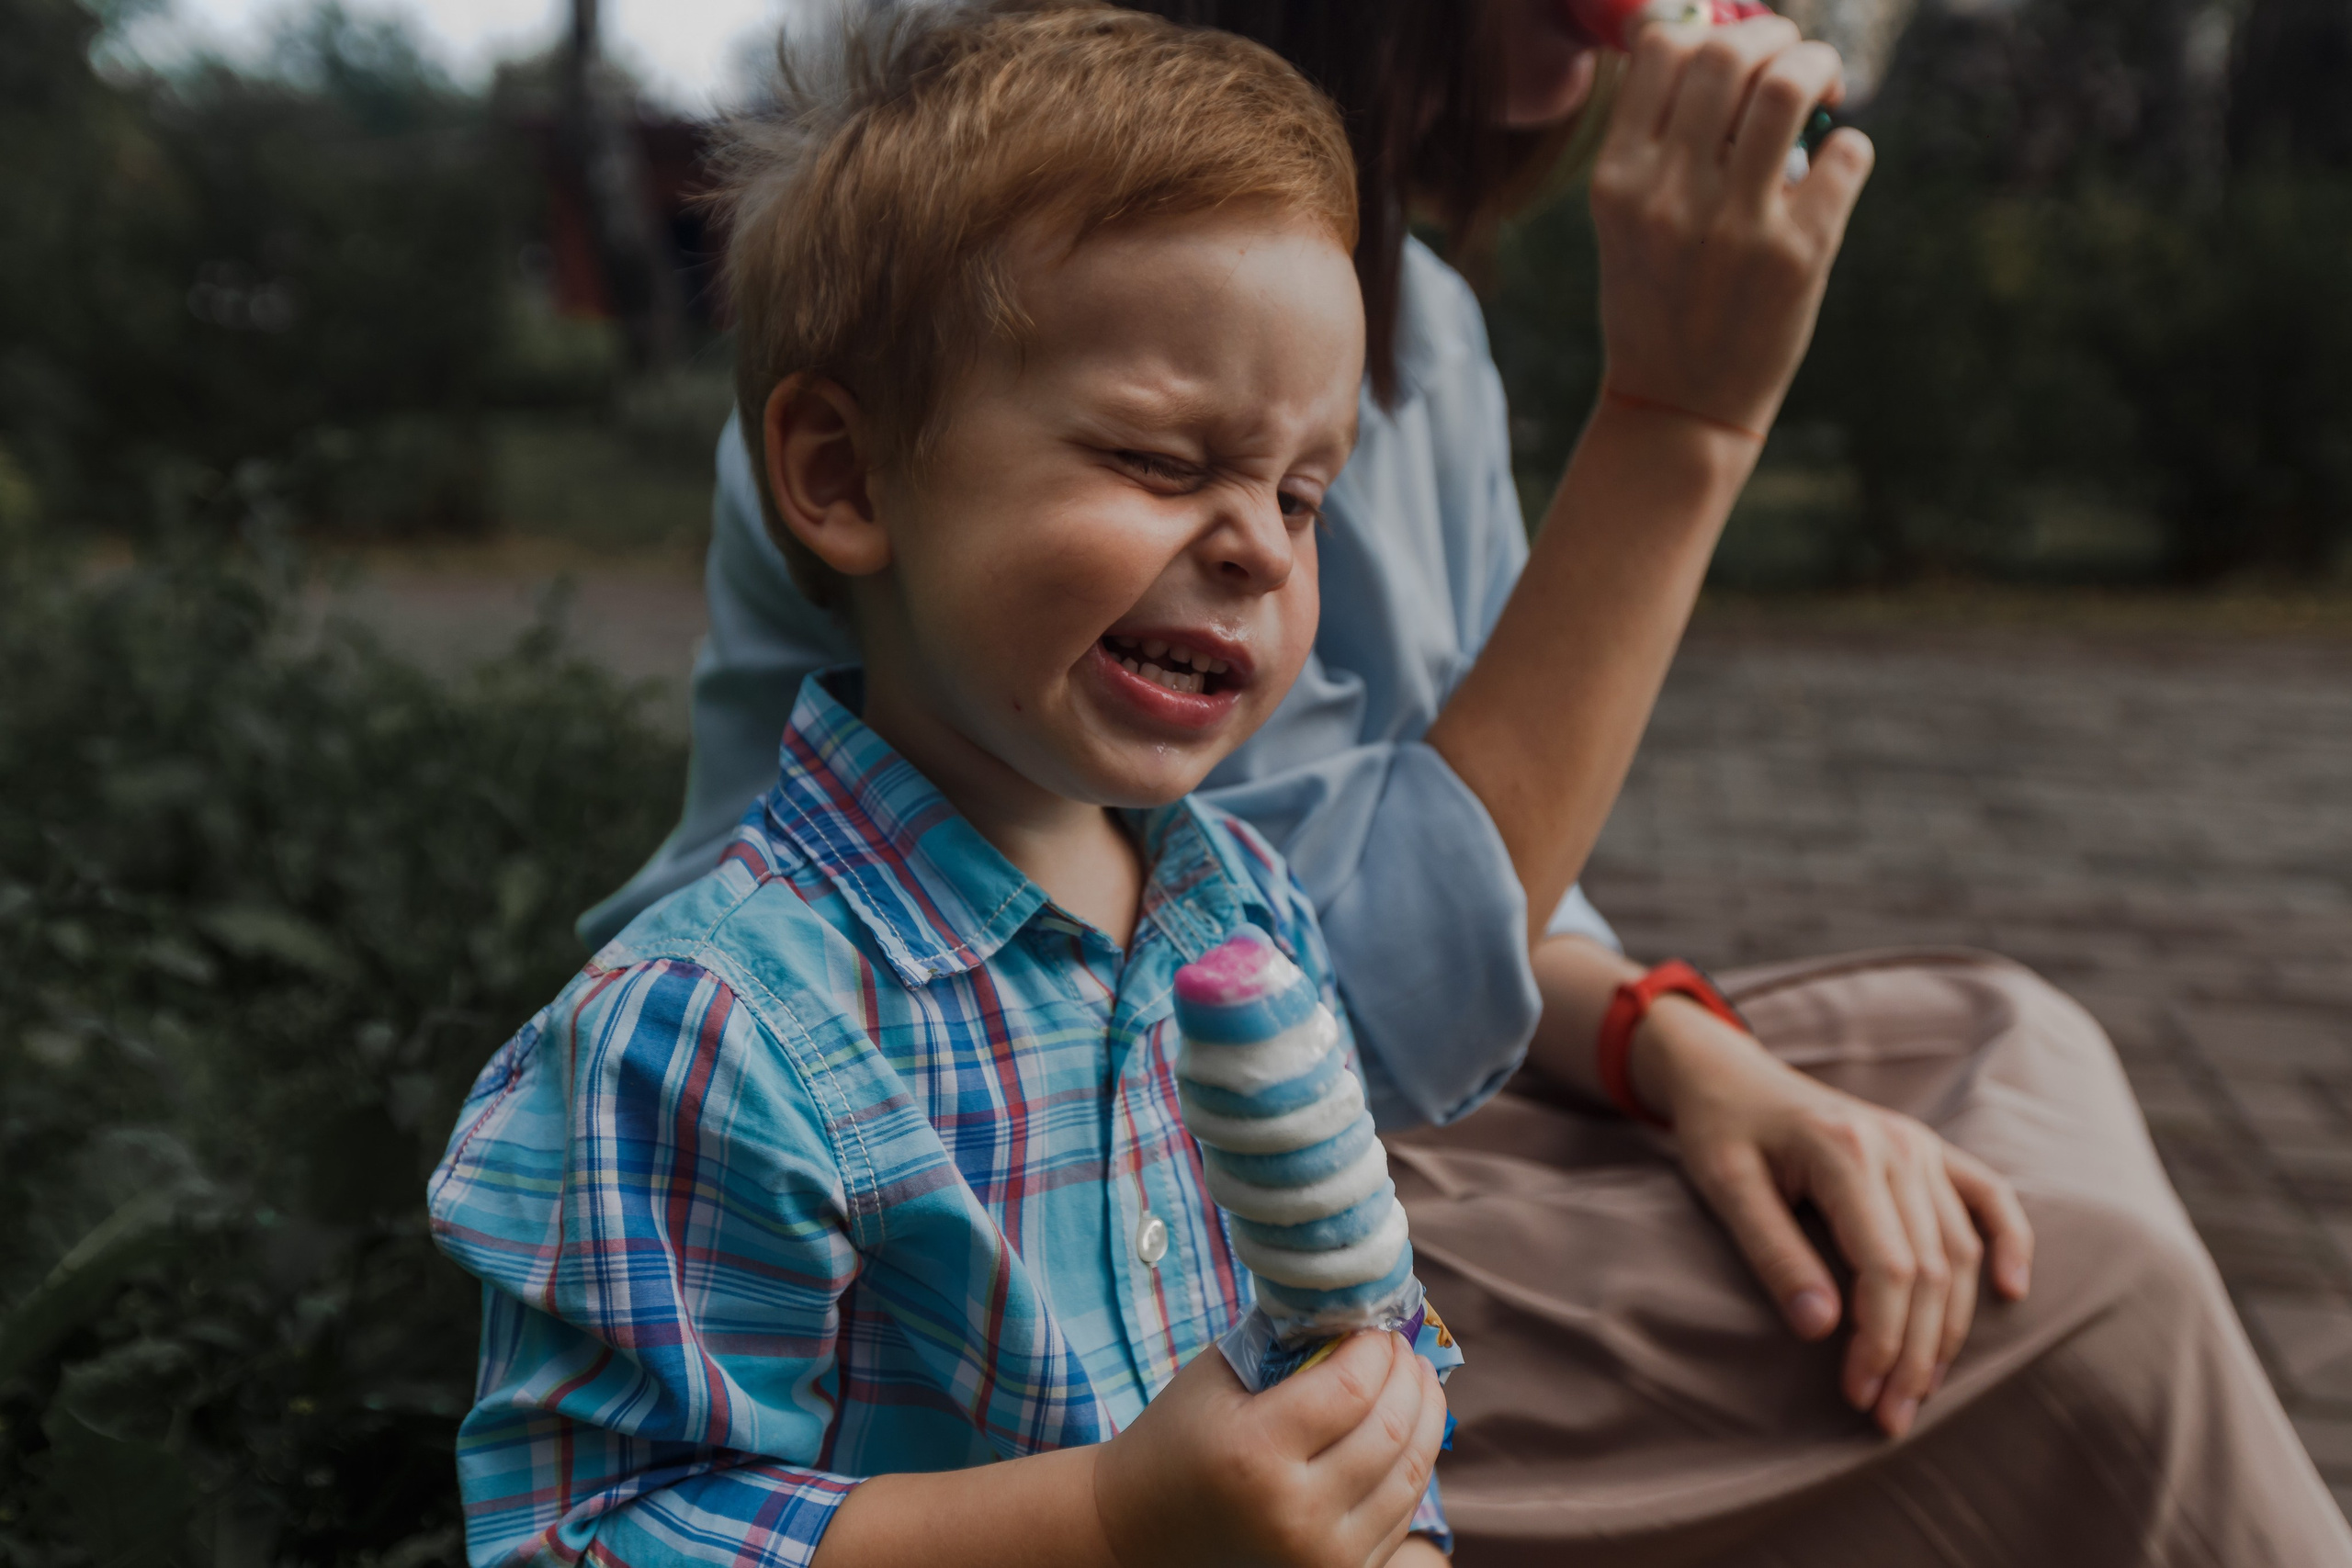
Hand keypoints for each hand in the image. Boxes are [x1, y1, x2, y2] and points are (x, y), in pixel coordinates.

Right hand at [1092, 1329, 1446, 1567]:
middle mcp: (1296, 1514)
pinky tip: (1405, 1427)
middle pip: (1390, 1430)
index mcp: (1256, 1454)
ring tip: (1416, 1378)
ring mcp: (1323, 1557)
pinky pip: (1400, 1513)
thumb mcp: (1219, 1375)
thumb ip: (1287, 1342)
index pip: (1351, 1389)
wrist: (1145, 1529)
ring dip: (1425, 1415)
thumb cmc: (1178, 1439)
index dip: (1375, 1348)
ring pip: (1409, 1475)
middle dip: (1408, 1374)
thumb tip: (1358, 1313)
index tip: (1374, 1323)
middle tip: (1400, 1344)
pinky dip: (1411, 1463)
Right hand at [1589, 14, 1872, 434]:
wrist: (1677, 407)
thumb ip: (1659, 142)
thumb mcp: (1629, 221)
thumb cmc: (1657, 301)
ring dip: (1820, 67)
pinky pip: (1846, 152)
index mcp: (1618, 179)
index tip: (1738, 46)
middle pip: (1729, 52)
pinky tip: (1835, 168)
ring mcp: (1735, 224)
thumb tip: (1722, 47)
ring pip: (1789, 86)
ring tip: (1828, 87)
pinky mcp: (1797, 253)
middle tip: (1795, 60)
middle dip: (1777, 36)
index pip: (1662, 47)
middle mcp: (1669, 194)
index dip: (1711, 24)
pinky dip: (1850, 146)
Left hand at [1637, 997, 2035, 1436]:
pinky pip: (1988, 1197)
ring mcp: (1920, 1146)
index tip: (1860, 1393)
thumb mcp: (1724, 1188)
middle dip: (1915, 1353)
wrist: (1728, 1074)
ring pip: (1962, 1250)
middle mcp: (1898, 1146)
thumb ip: (1772, 1254)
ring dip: (1951, 1328)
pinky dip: (2010, 1242)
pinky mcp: (1929, 1150)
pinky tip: (2012, 1293)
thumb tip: (1821, 1330)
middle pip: (1933, 1270)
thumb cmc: (1719, 1130)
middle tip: (1891, 1418)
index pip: (1888, 1268)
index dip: (1882, 1340)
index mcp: (1846, 1150)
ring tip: (1923, 1389)